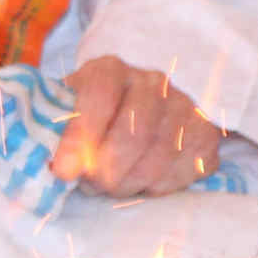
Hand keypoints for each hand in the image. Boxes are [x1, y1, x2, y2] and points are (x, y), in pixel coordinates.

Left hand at [52, 56, 224, 197]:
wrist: (139, 113)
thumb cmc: (91, 119)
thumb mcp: (67, 113)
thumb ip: (56, 131)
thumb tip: (50, 163)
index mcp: (111, 69)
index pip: (100, 95)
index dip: (81, 136)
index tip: (64, 171)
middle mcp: (153, 82)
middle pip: (133, 135)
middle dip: (106, 171)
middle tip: (92, 185)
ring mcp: (185, 107)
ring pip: (157, 159)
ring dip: (128, 184)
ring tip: (112, 185)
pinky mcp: (206, 136)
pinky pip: (181, 173)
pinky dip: (156, 187)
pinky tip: (141, 182)